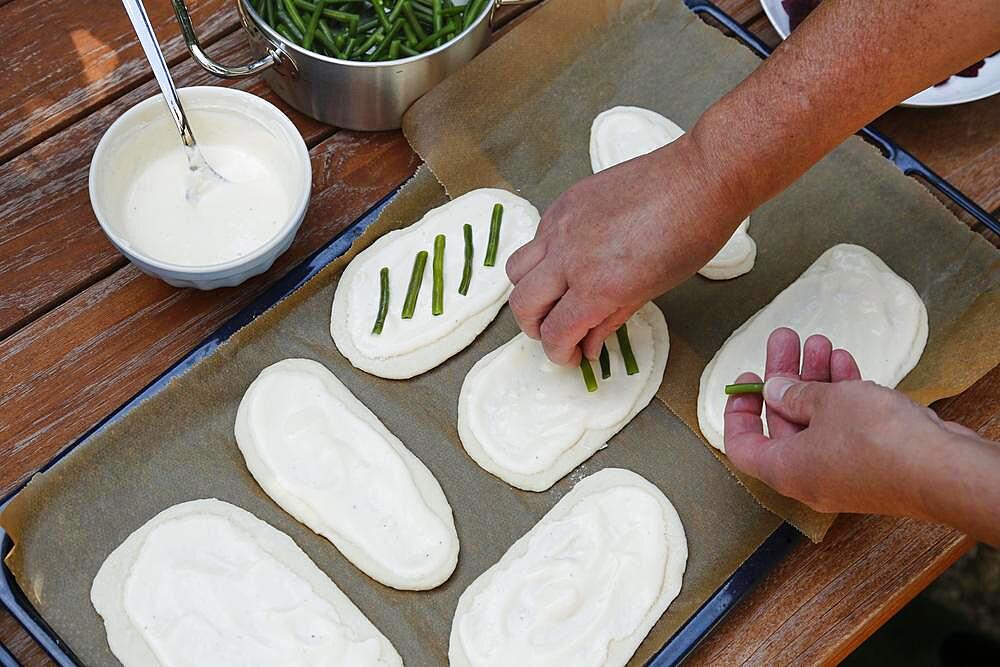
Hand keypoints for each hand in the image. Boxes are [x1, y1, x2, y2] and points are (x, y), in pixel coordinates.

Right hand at [505, 134, 742, 365]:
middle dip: (536, 328)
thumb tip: (588, 345)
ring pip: (517, 269)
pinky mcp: (564, 202)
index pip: (555, 333)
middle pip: (523, 305)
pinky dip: (544, 257)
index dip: (559, 353)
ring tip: (555, 294)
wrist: (699, 177)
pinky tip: (571, 258)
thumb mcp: (653, 290)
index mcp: (597, 287)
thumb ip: (611, 319)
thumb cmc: (691, 237)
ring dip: (530, 291)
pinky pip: (537, 238)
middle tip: (557, 332)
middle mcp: (569, 258)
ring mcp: (560, 226)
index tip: (571, 356)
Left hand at [723, 327, 983, 516]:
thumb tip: (776, 390)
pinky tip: (845, 363)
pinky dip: (843, 396)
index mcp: (786, 470)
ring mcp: (843, 472)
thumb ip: (795, 393)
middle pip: (783, 423)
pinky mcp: (873, 463)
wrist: (944, 469)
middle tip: (785, 342)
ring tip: (818, 342)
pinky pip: (847, 427)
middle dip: (785, 377)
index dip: (738, 413)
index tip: (745, 383)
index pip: (742, 447)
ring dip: (817, 379)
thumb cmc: (880, 442)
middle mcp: (810, 477)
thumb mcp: (826, 402)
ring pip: (819, 420)